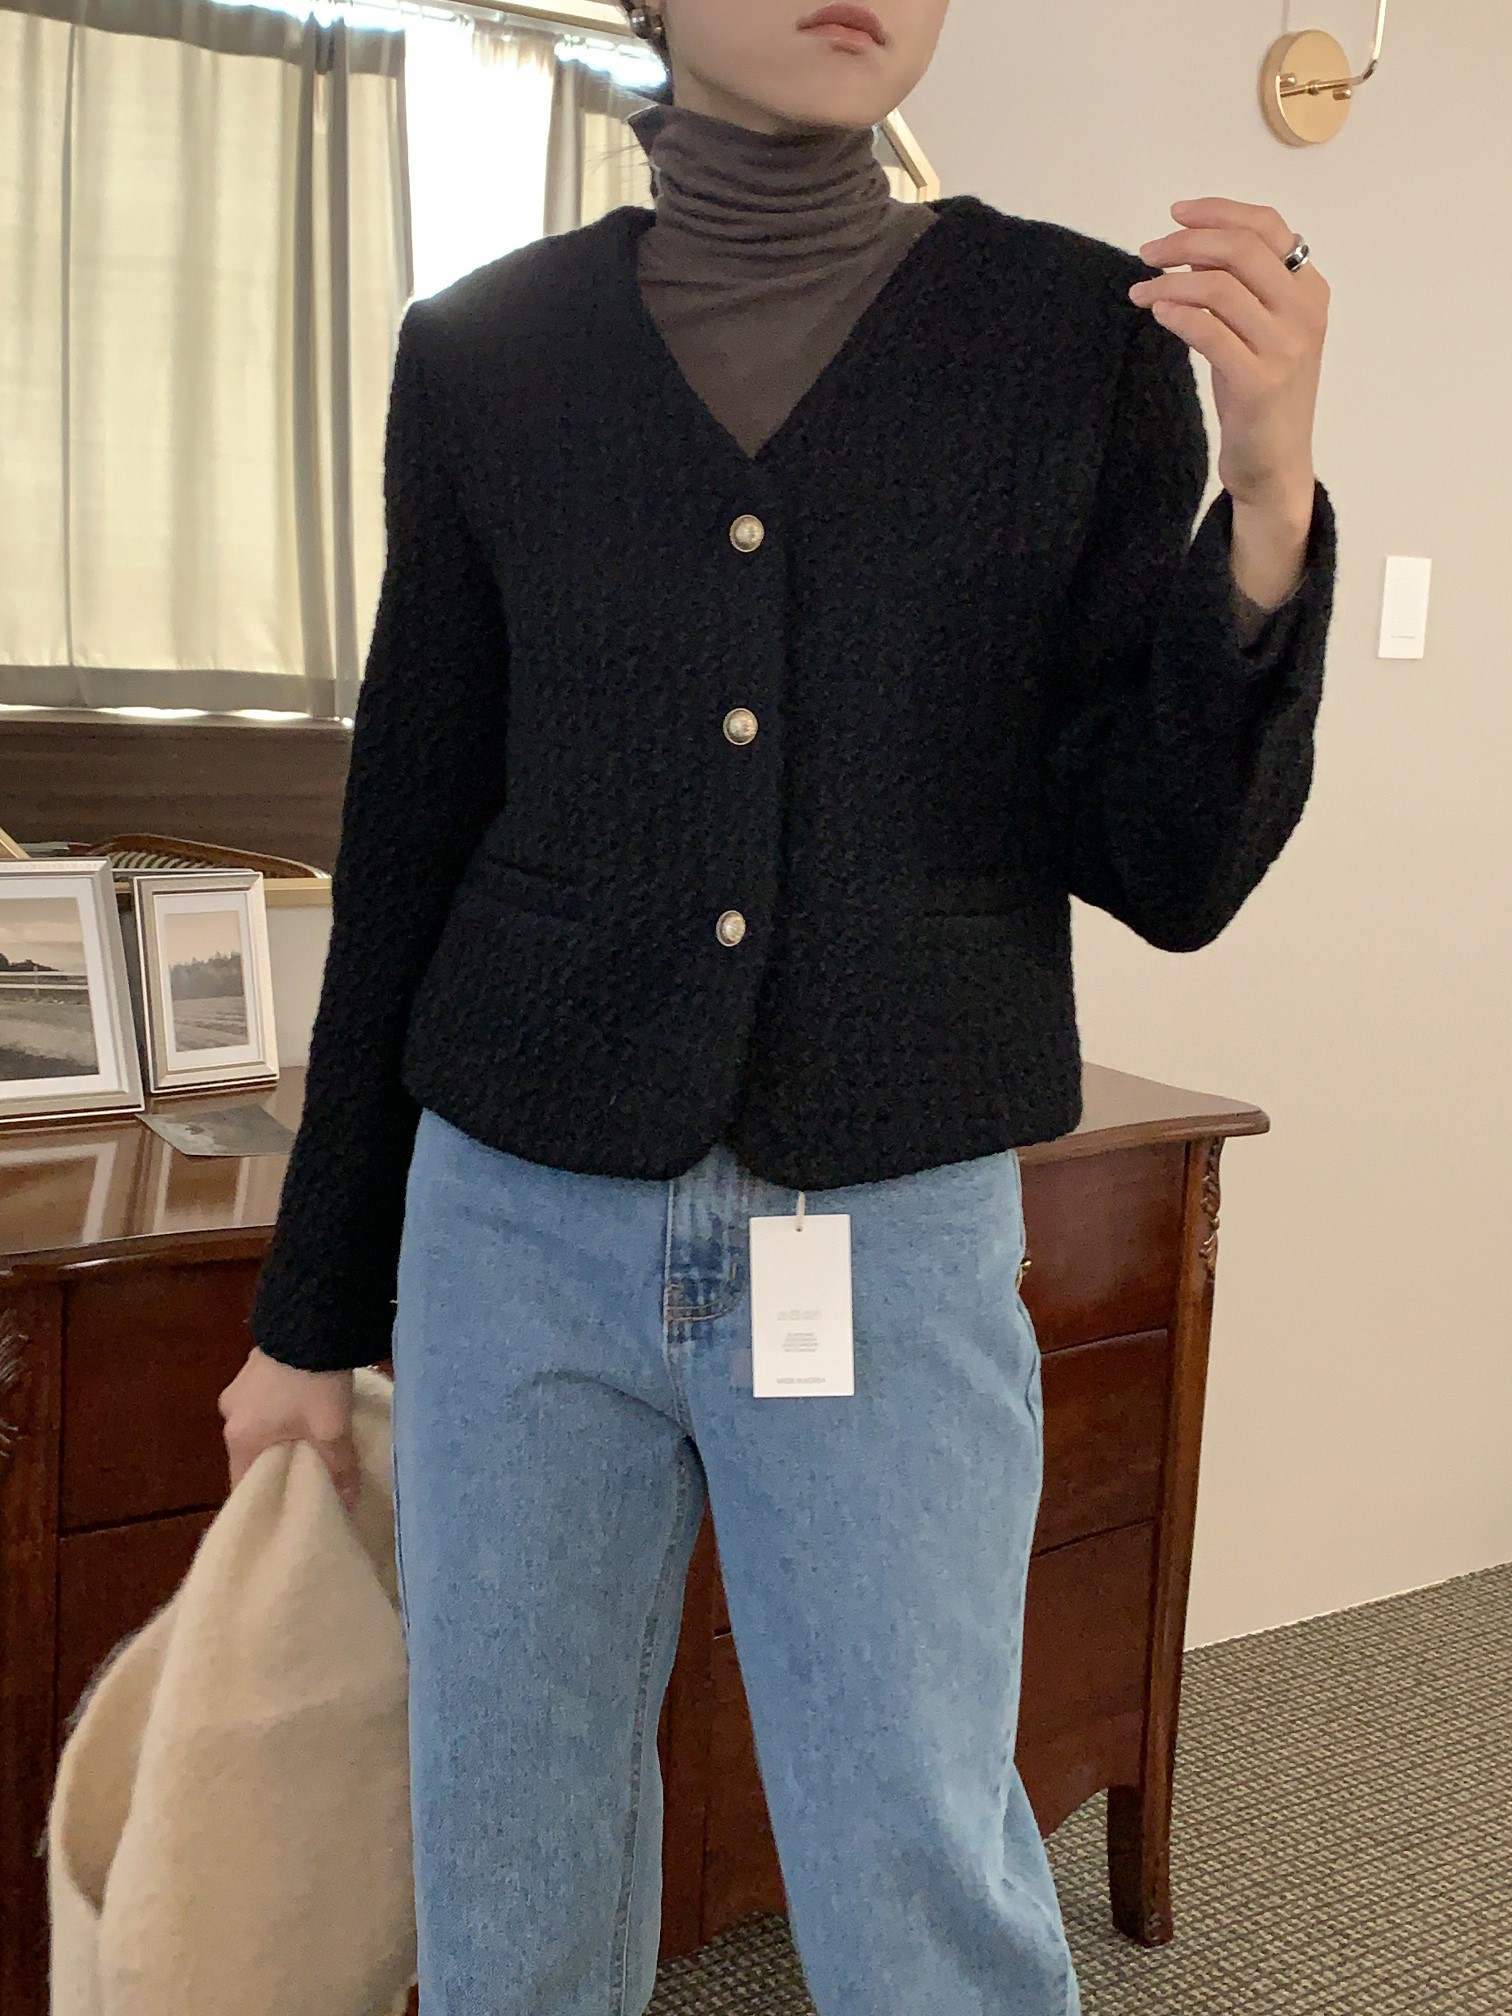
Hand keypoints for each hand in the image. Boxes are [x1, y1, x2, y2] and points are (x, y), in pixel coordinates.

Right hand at [218, 1348, 359, 1509]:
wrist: (312, 1320)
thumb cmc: (314, 1384)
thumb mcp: (331, 1430)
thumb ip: (339, 1469)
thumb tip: (348, 1505)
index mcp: (239, 1436)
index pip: (244, 1482)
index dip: (267, 1498)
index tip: (286, 1509)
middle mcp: (230, 1413)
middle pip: (252, 1453)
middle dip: (278, 1464)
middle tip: (306, 1476)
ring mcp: (240, 1386)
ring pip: (259, 1425)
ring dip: (281, 1434)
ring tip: (310, 1442)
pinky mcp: (254, 1365)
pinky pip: (265, 1400)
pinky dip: (281, 1410)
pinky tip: (305, 1409)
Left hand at [1127, 196, 1328, 511]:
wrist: (1276, 465)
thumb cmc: (1260, 396)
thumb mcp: (1259, 331)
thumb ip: (1241, 288)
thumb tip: (1189, 246)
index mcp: (1310, 290)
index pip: (1268, 227)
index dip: (1218, 211)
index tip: (1175, 214)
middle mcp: (1304, 312)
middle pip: (1241, 249)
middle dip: (1186, 242)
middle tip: (1148, 252)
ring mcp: (1285, 347)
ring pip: (1219, 287)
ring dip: (1169, 282)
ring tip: (1141, 292)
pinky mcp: (1260, 382)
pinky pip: (1208, 331)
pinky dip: (1176, 314)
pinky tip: (1157, 313)